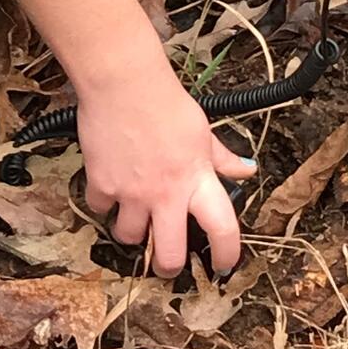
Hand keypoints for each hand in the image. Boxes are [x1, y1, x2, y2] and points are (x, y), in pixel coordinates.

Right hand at [78, 61, 256, 277]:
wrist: (123, 81)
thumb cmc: (165, 101)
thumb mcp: (202, 130)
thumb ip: (221, 158)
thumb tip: (247, 171)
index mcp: (197, 179)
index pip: (223, 229)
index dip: (227, 254)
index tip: (224, 264)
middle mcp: (166, 194)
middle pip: (169, 258)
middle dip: (168, 267)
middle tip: (167, 261)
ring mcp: (132, 193)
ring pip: (129, 238)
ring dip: (131, 230)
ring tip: (133, 212)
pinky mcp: (103, 184)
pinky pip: (100, 209)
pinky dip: (104, 201)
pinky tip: (109, 184)